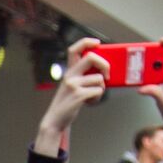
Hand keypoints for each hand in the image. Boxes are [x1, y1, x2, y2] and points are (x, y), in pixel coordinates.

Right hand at [33, 38, 107, 156]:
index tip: (98, 43)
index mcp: (69, 71)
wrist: (55, 120)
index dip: (87, 42)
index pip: (74, 49)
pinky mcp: (78, 95)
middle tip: (107, 75)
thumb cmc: (67, 103)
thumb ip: (83, 76)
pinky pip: (98, 91)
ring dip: (101, 88)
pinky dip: (98, 98)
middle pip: (91, 57)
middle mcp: (70, 75)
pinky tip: (90, 102)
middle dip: (105, 64)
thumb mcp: (72, 86)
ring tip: (92, 96)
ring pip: (99, 79)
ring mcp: (73, 85)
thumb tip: (103, 71)